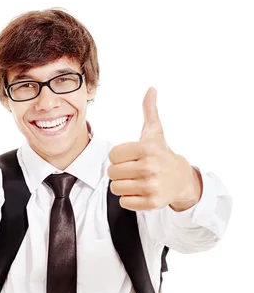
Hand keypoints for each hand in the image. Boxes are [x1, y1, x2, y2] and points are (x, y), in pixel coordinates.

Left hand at [107, 87, 200, 211]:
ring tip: (136, 181)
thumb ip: (149, 111)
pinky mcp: (151, 203)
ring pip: (115, 188)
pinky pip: (124, 202)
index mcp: (146, 149)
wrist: (180, 178)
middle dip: (119, 172)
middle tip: (132, 171)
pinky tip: (140, 192)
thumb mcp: (154, 132)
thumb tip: (151, 89)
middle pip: (111, 173)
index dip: (118, 157)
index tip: (130, 158)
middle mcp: (149, 167)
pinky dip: (129, 199)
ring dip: (123, 186)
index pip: (112, 156)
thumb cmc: (161, 153)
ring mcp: (151, 186)